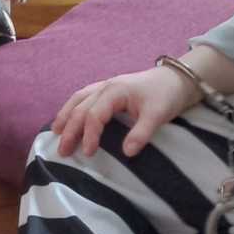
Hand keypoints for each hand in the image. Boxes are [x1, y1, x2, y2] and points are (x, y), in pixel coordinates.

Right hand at [52, 66, 202, 158]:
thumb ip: (141, 133)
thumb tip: (127, 153)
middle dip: (70, 129)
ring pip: (79, 98)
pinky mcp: (110, 89)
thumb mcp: (157, 115)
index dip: (89, 135)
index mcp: (116, 91)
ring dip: (66, 115)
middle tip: (62, 151)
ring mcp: (107, 85)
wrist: (177, 79)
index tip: (87, 153)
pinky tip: (70, 116)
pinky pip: (85, 96)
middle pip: (81, 107)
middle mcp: (107, 86)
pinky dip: (74, 107)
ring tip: (56, 132)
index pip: (94, 114)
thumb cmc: (166, 95)